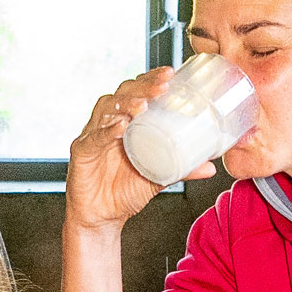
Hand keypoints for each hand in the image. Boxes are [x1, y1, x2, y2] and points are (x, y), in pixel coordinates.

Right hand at [64, 67, 214, 232]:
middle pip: (122, 93)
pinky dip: (106, 131)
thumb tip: (211, 167)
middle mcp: (109, 122)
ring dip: (125, 103)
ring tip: (143, 105)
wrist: (102, 219)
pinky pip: (93, 137)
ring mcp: (93, 135)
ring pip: (106, 109)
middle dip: (142, 86)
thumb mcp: (159, 178)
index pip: (138, 91)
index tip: (170, 73)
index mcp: (128, 122)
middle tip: (162, 85)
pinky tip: (120, 126)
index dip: (151, 78)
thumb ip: (182, 170)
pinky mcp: (81, 152)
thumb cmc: (125, 192)